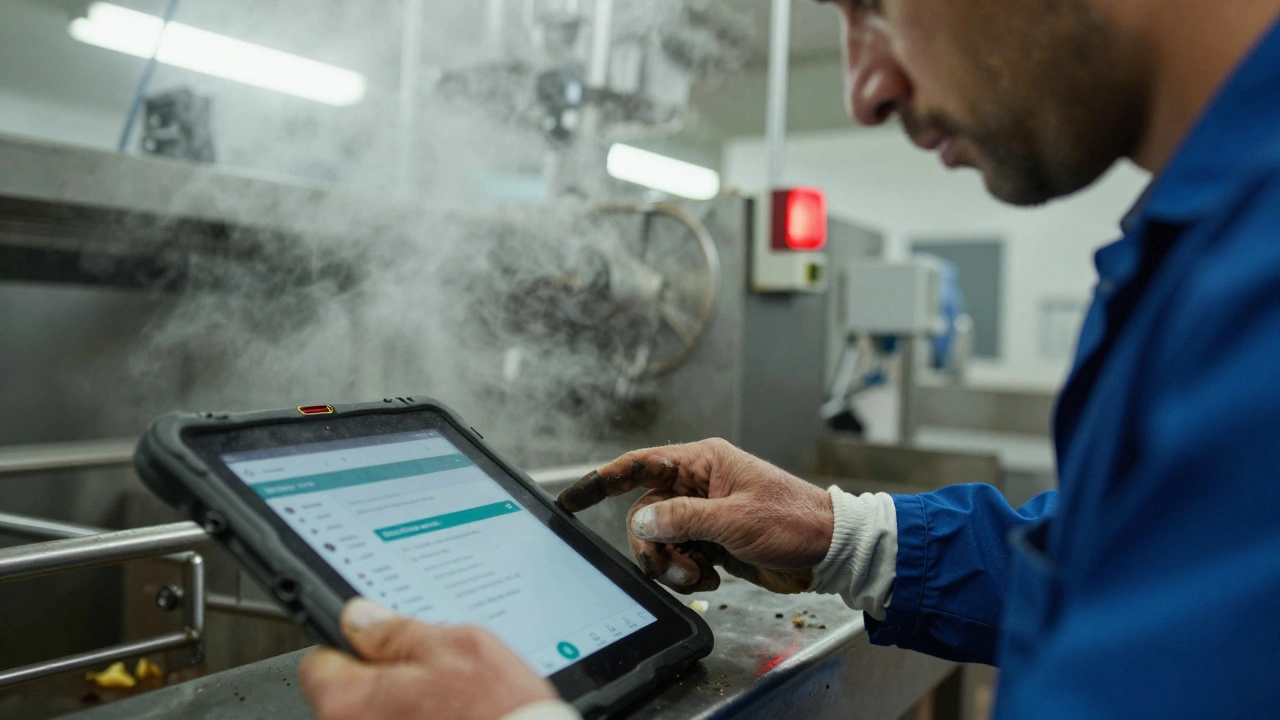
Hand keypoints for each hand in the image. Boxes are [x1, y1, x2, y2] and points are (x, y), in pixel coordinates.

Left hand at [300, 599, 557, 719]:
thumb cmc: (496, 712)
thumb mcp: (456, 646)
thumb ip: (399, 630)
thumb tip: (360, 616)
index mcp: (350, 700)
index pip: (320, 660)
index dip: (355, 644)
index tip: (378, 642)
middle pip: (350, 692)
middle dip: (386, 677)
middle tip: (432, 673)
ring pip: (378, 713)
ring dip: (404, 704)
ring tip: (449, 703)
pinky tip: (451, 718)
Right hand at [556, 438, 833, 593]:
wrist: (829, 552)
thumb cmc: (793, 521)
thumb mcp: (735, 520)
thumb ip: (682, 518)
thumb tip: (640, 521)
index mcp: (702, 463)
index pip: (639, 465)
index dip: (601, 481)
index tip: (570, 500)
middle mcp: (697, 486)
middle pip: (644, 515)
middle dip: (653, 547)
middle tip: (676, 567)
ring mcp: (703, 516)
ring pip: (659, 541)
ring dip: (672, 565)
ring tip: (701, 576)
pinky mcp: (710, 543)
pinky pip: (677, 559)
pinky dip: (688, 574)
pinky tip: (714, 578)